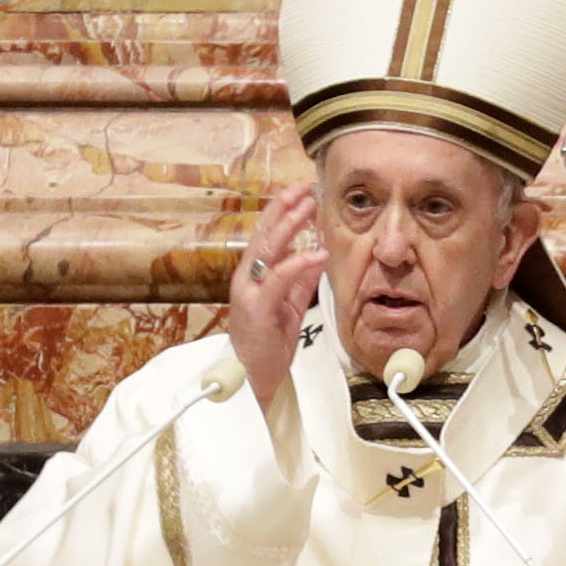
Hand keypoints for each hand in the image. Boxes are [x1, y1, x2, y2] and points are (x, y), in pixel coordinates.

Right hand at [225, 183, 324, 410]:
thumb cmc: (267, 344)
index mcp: (255, 275)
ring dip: (290, 225)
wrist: (251, 378)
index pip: (268, 234)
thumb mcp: (290, 306)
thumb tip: (315, 256)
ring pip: (268, 248)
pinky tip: (317, 253)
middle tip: (305, 187)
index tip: (303, 193)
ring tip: (310, 207)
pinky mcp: (256, 307)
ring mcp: (249, 290)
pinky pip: (279, 278)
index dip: (284, 211)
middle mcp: (247, 277)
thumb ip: (300, 281)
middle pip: (265, 232)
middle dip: (285, 207)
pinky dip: (299, 262)